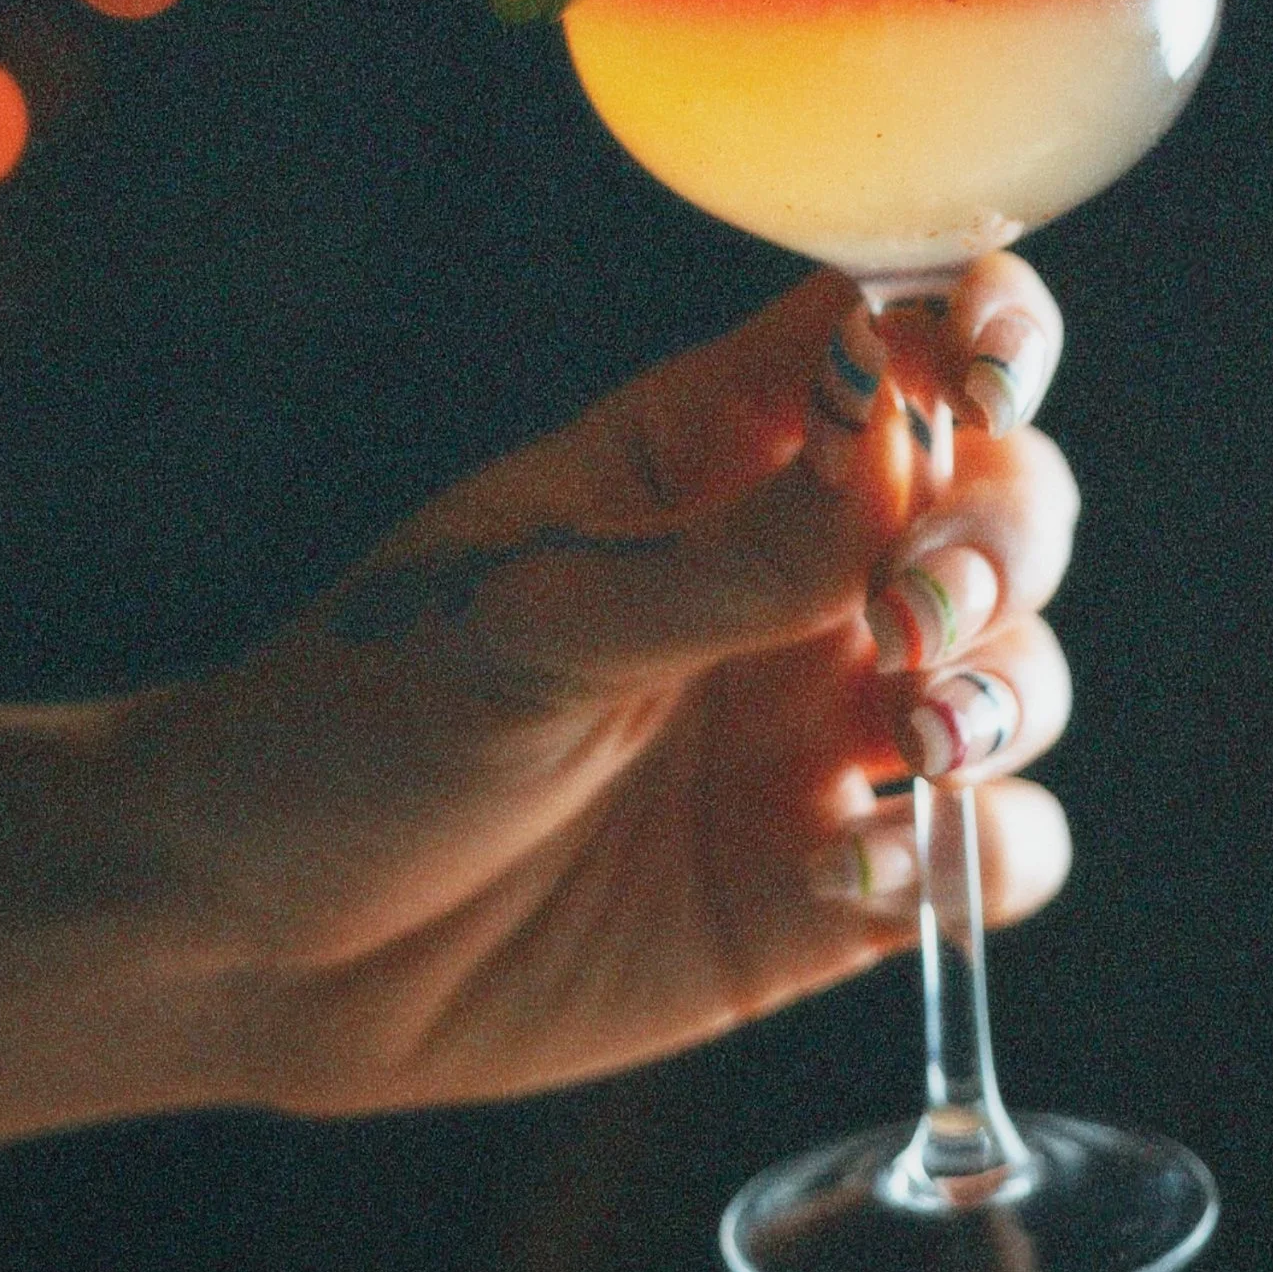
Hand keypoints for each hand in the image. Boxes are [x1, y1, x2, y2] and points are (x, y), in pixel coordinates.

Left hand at [151, 258, 1076, 1119]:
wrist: (252, 946)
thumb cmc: (354, 725)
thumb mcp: (522, 620)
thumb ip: (723, 555)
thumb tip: (899, 441)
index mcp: (712, 460)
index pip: (894, 343)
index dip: (981, 325)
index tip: (990, 368)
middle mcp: (795, 583)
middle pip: (1002, 501)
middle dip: (1002, 534)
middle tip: (914, 608)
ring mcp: (818, 735)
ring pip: (1020, 672)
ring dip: (1007, 689)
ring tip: (912, 738)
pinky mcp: (826, 893)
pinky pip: (989, 859)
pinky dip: (978, 858)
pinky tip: (856, 874)